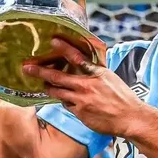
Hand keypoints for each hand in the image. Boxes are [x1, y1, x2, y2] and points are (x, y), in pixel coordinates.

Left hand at [23, 38, 147, 136]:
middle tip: (27, 67)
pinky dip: (64, 101)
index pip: (78, 57)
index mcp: (97, 73)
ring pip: (58, 92)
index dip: (64, 47)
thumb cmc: (122, 97)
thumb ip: (95, 70)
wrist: (130, 118)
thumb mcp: (110, 78)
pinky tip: (64, 99)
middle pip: (58, 76)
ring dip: (48, 88)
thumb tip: (83, 62)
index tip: (52, 40)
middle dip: (40, 71)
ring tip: (43, 84)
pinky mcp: (80, 112)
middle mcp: (87, 85)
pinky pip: (66, 105)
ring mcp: (82, 99)